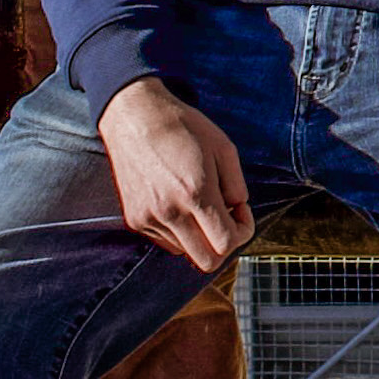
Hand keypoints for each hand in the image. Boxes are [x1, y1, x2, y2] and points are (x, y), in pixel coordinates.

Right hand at [96, 77, 251, 270]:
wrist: (134, 117)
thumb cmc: (183, 128)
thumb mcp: (224, 149)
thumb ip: (236, 186)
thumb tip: (237, 210)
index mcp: (195, 194)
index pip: (227, 243)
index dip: (244, 231)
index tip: (241, 210)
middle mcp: (169, 212)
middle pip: (207, 261)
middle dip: (225, 244)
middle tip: (226, 217)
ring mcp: (148, 218)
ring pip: (187, 252)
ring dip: (201, 236)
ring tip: (201, 204)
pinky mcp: (134, 219)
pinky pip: (166, 242)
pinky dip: (180, 232)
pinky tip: (182, 205)